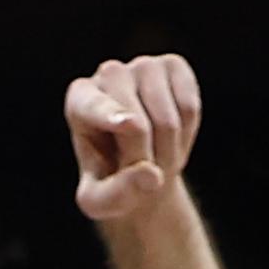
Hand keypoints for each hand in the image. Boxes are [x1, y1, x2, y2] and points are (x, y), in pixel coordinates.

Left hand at [65, 54, 202, 223]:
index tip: (130, 125)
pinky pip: (189, 106)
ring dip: (169, 150)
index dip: (112, 115)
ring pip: (168, 117)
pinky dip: (187, 132)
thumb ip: (116, 196)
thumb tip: (150, 175)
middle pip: (137, 120)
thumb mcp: (102, 203)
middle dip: (146, 156)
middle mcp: (108, 75)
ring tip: (158, 156)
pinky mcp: (173, 66)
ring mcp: (142, 66)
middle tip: (145, 171)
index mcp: (79, 101)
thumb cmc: (113, 182)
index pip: (93, 106)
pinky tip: (174, 135)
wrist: (142, 166)